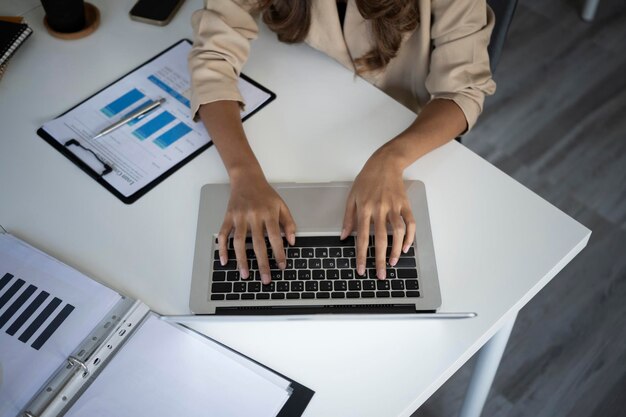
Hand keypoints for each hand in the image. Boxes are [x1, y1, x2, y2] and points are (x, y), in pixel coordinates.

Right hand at [217, 173, 295, 284]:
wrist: (247, 178)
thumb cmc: (265, 194)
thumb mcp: (282, 205)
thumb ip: (289, 223)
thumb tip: (292, 241)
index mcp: (268, 214)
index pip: (275, 238)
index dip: (279, 253)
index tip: (282, 266)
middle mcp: (253, 216)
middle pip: (258, 244)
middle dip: (262, 263)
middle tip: (265, 279)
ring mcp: (239, 217)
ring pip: (239, 242)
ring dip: (242, 260)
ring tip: (245, 275)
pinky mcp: (228, 217)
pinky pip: (224, 235)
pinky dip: (222, 248)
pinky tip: (224, 261)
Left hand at [341, 151, 415, 279]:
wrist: (385, 163)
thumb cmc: (366, 180)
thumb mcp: (352, 197)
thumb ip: (348, 218)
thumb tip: (343, 236)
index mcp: (364, 208)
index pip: (361, 237)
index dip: (361, 255)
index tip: (361, 269)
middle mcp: (379, 209)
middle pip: (380, 238)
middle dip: (380, 259)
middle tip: (380, 275)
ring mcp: (394, 206)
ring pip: (398, 232)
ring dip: (396, 249)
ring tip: (393, 263)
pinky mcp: (405, 204)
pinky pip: (410, 223)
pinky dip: (410, 236)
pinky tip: (406, 247)